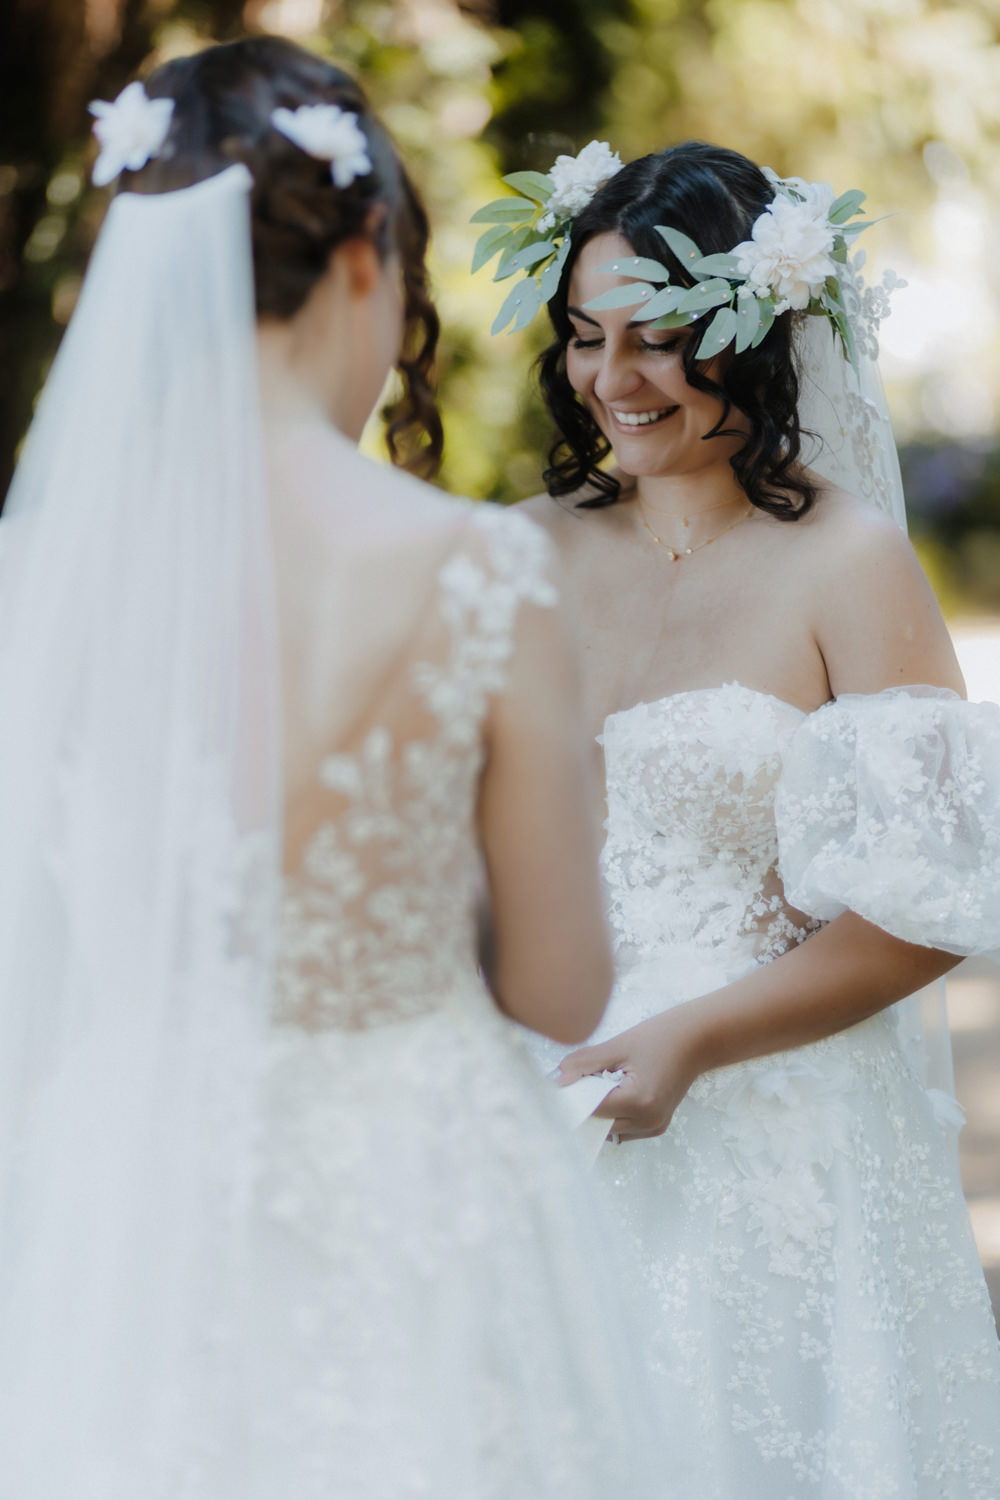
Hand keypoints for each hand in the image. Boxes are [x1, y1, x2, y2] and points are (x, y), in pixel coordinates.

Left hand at [556, 1005, 705, 1142]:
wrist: (697, 1040)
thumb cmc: (660, 1037)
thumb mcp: (618, 1046)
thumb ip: (584, 1064)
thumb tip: (556, 1081)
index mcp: (639, 1101)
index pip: (590, 1109)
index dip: (571, 1096)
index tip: (556, 1084)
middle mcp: (648, 1121)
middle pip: (598, 1123)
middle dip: (583, 1104)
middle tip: (577, 1079)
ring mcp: (654, 1127)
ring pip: (608, 1130)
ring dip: (598, 1111)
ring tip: (603, 1082)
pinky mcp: (656, 1127)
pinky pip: (622, 1129)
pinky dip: (612, 1114)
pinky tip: (616, 1091)